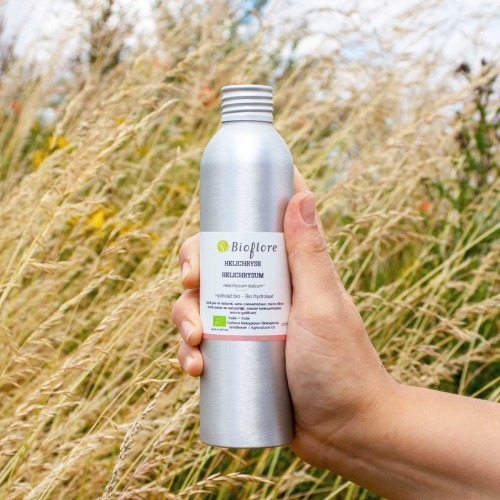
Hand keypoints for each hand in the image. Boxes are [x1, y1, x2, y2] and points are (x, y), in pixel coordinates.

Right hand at [172, 167, 396, 466]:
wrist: (347, 432)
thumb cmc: (343, 365)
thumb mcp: (322, 305)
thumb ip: (310, 254)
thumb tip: (301, 194)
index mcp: (288, 272)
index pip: (256, 229)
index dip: (230, 214)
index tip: (211, 217)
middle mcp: (266, 293)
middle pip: (216, 265)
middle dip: (193, 268)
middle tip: (190, 283)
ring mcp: (249, 324)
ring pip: (202, 305)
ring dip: (185, 316)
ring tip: (195, 340)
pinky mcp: (239, 357)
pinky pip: (202, 346)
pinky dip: (189, 352)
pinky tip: (194, 367)